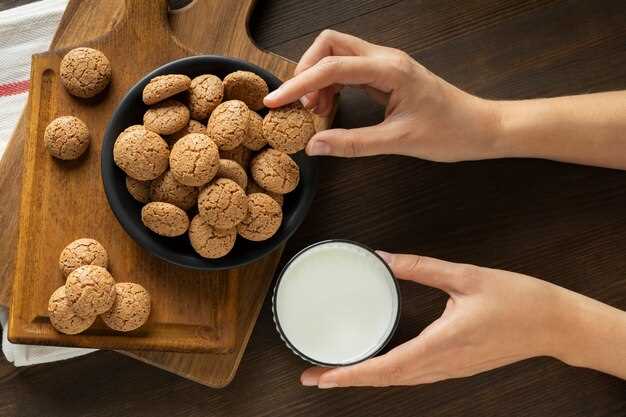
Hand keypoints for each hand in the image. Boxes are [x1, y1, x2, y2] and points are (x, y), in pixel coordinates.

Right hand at [264, 30, 499, 160]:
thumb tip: (314, 146)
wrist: (480, 128)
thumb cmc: (450, 132)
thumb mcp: (398, 142)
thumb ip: (353, 144)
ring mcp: (385, 64)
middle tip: (297, 105)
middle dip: (305, 70)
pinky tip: (330, 110)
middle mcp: (385, 59)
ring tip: (315, 113)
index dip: (299, 83)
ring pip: (337, 56)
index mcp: (390, 69)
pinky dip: (332, 87)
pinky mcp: (386, 75)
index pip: (331, 67)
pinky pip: (348, 71)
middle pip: (330, 44)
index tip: (276, 101)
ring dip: (318, 80)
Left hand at [300, 252, 577, 387]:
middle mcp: (443, 363)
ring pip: (400, 381)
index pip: (388, 367)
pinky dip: (389, 375)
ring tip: (336, 372)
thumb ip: (421, 267)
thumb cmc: (517, 299)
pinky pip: (415, 376)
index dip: (352, 374)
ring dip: (366, 379)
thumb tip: (383, 257)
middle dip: (348, 380)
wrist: (554, 323)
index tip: (323, 377)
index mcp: (443, 343)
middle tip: (313, 376)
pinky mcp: (457, 366)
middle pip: (387, 380)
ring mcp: (451, 369)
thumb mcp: (466, 276)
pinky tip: (377, 366)